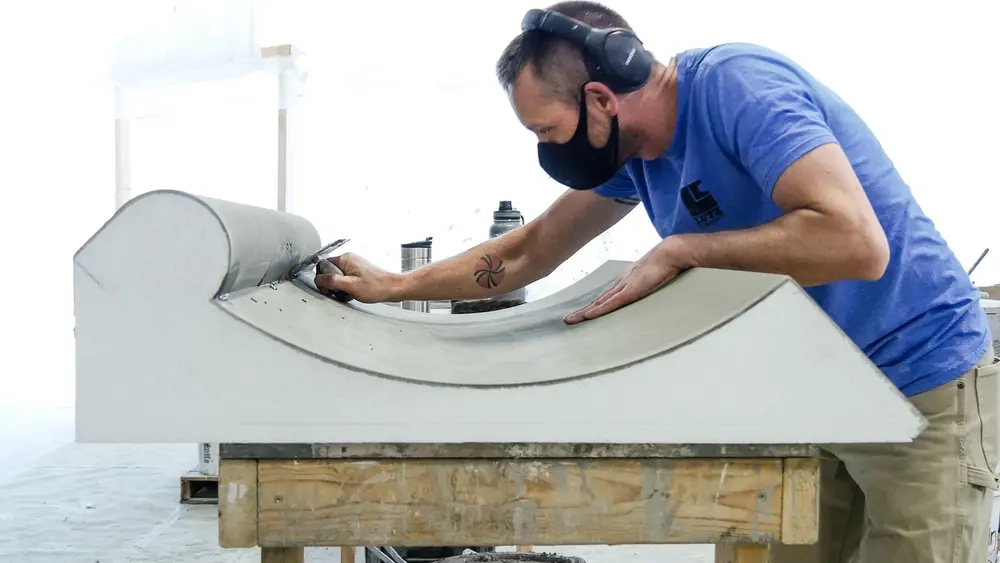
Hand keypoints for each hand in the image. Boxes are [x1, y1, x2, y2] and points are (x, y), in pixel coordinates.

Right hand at [315, 253, 400, 302]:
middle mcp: (349, 259)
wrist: (393, 288)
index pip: (323, 266)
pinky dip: (347, 288)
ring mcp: (354, 265)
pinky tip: (354, 293)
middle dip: (333, 284)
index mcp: (345, 259)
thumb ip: (332, 281)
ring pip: (337, 277)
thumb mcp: (350, 286)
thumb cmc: (376, 287)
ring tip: (350, 293)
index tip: (328, 288)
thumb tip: (318, 279)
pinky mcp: (358, 272)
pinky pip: (345, 280)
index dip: (323, 279)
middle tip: (342, 292)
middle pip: (330, 272)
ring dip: (340, 287)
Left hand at [563, 237, 696, 323]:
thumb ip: (647, 285)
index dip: (594, 305)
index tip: (584, 312)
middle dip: (583, 311)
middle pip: (598, 300)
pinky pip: (610, 303)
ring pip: (599, 303)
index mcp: (626, 280)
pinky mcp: (630, 291)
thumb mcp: (653, 278)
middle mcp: (621, 283)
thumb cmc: (666, 263)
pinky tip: (587, 316)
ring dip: (584, 312)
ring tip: (571, 320)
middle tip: (569, 319)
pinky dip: (598, 310)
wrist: (671, 253)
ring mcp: (624, 286)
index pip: (606, 296)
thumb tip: (647, 290)